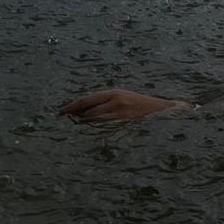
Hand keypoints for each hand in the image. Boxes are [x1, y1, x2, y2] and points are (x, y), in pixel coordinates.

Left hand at [58, 87, 188, 121]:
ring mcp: (121, 111)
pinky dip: (95, 128)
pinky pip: (105, 126)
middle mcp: (116, 99)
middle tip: (61, 119)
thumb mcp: (124, 99)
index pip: (88, 98)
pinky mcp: (125, 122)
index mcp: (115, 92)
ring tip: (74, 125)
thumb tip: (85, 112)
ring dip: (83, 122)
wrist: (163, 111)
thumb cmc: (142, 107)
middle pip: (88, 108)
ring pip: (94, 118)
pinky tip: (90, 130)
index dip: (72, 105)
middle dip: (74, 113)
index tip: (60, 111)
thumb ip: (107, 103)